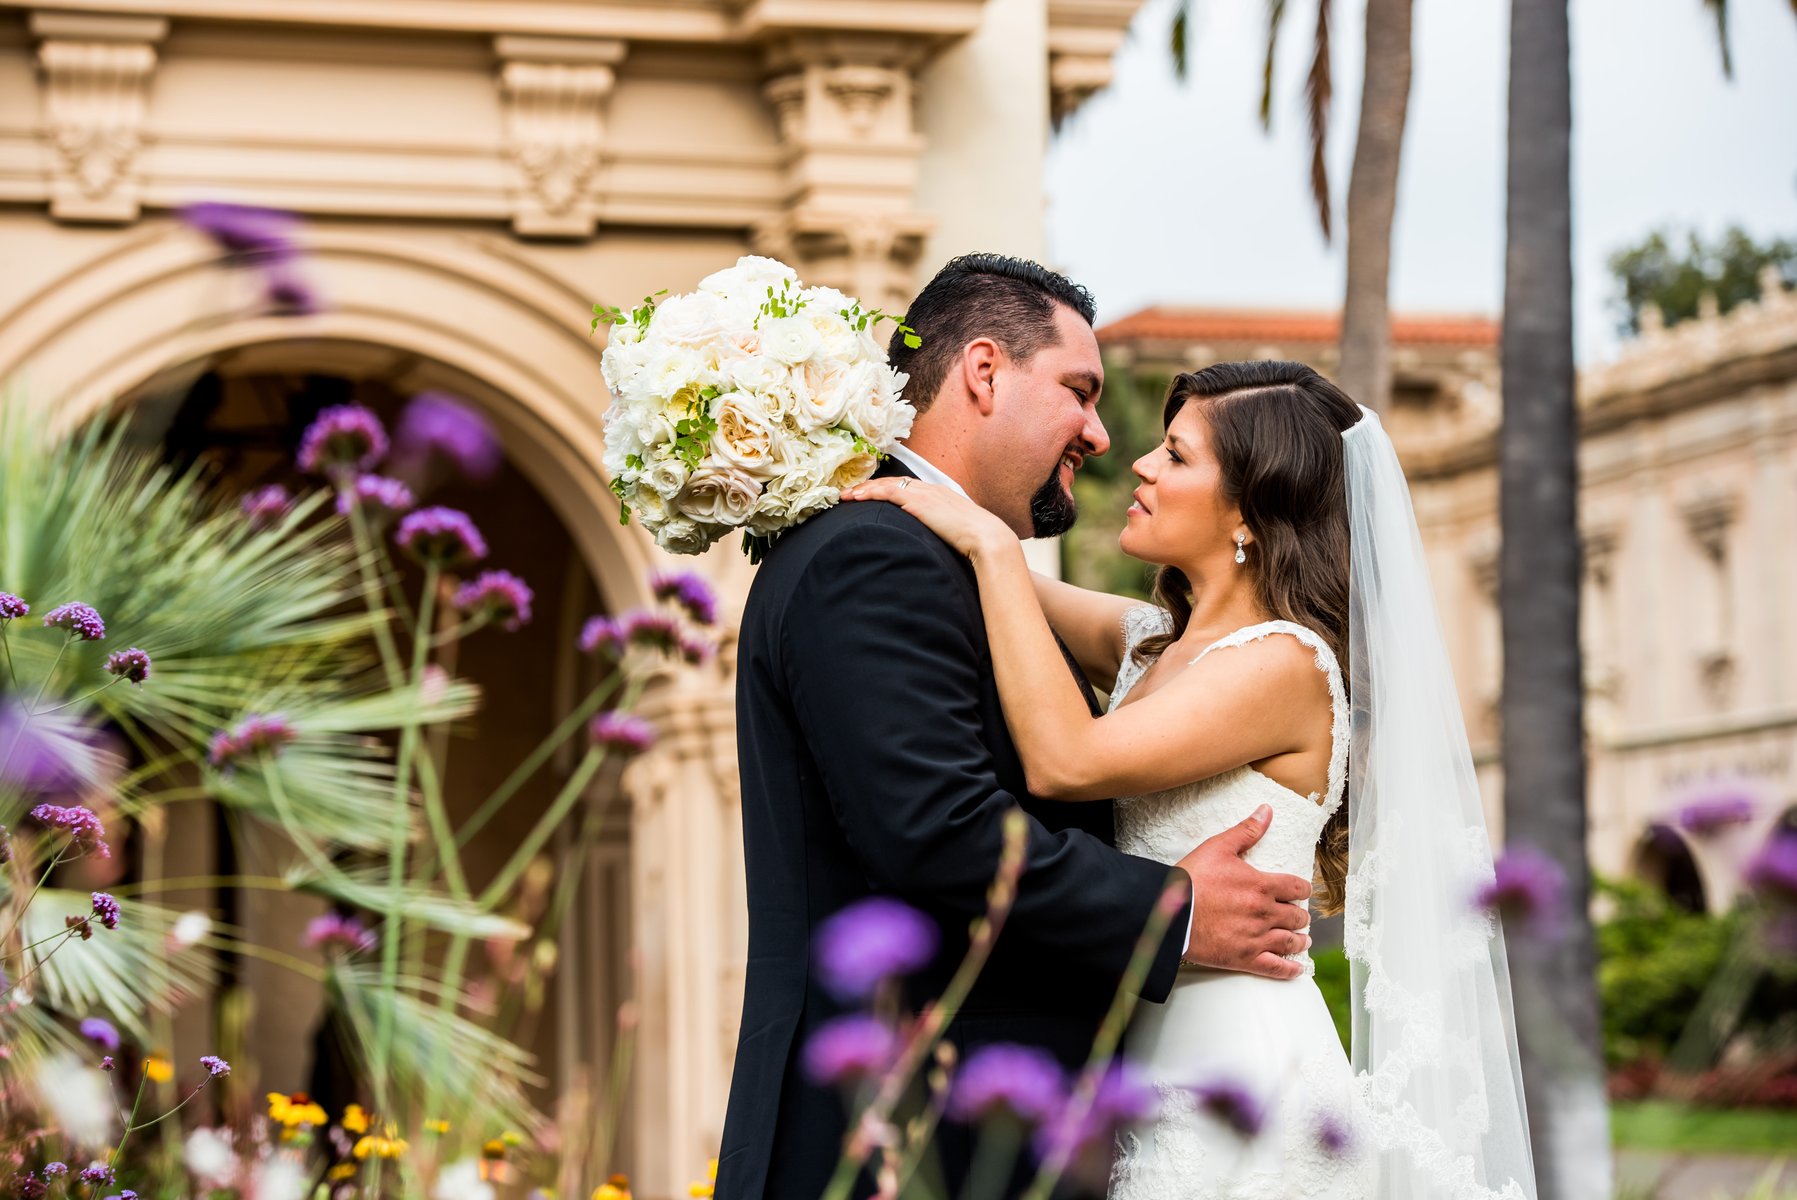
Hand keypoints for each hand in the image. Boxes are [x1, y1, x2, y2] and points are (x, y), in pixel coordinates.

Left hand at [841, 477, 1014, 560]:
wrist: (987, 538)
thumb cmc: (976, 541)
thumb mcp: (957, 532)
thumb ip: (943, 531)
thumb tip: (937, 543)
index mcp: (940, 495)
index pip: (907, 487)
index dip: (886, 489)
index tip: (870, 494)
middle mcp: (931, 489)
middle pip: (893, 482)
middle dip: (869, 486)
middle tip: (850, 492)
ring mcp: (925, 494)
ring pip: (887, 485)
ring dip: (864, 489)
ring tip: (845, 495)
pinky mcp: (919, 502)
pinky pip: (889, 492)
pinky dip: (870, 493)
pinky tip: (857, 497)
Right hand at [1175, 804, 1314, 980]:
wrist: (1170, 913)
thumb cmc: (1192, 879)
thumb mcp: (1218, 847)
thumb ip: (1246, 831)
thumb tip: (1266, 811)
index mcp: (1261, 885)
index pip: (1295, 887)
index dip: (1302, 889)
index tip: (1303, 892)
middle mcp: (1264, 913)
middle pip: (1295, 916)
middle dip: (1300, 916)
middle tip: (1300, 917)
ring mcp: (1256, 938)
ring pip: (1289, 941)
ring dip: (1300, 940)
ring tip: (1303, 941)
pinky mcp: (1244, 958)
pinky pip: (1275, 968)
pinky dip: (1289, 969)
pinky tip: (1295, 969)